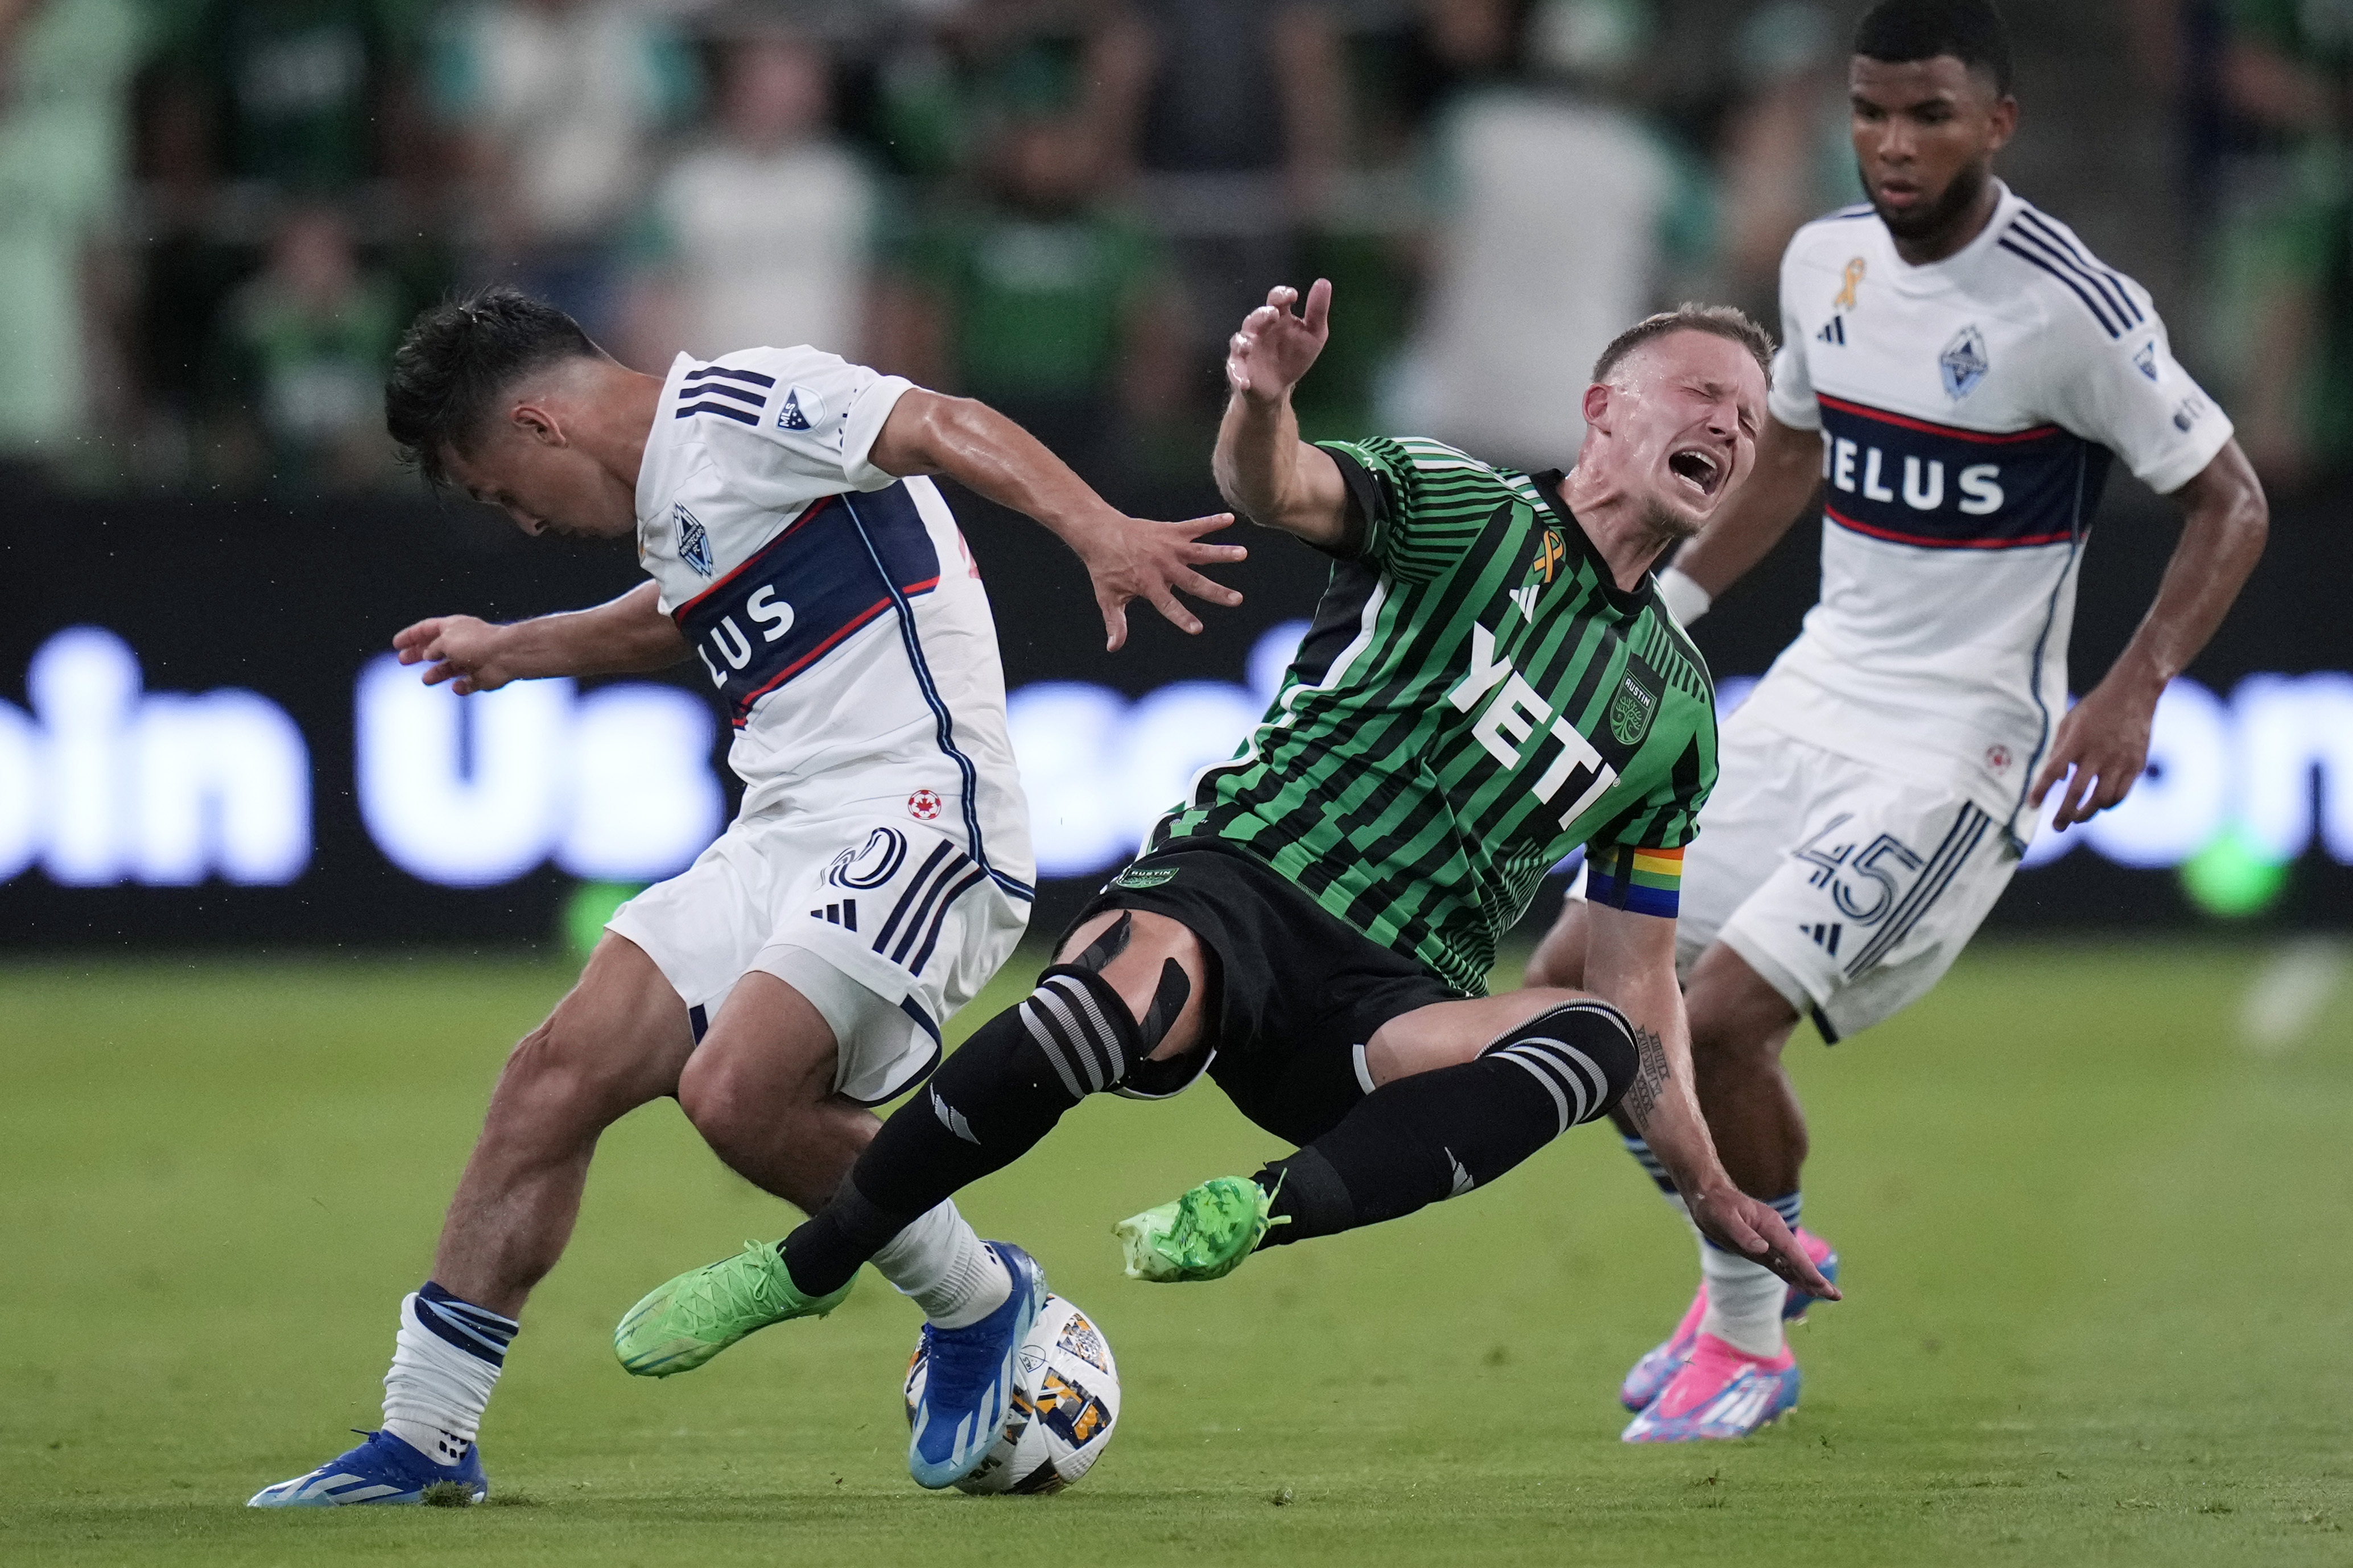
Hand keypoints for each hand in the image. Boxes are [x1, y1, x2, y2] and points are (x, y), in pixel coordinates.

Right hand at [393, 615, 516, 693]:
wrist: (505, 656)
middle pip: (436, 648)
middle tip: (403, 660)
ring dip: (438, 673)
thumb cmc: (476, 643)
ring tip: (426, 680)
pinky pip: (469, 683)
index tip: (396, 644)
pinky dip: (462, 686)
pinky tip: (456, 687)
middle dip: (419, 654)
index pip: (427, 629)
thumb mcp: (446, 640)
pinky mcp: (483, 677)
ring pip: (451, 667)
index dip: (411, 635)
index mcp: (454, 627)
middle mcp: (463, 642)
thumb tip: (428, 654)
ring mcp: (473, 659)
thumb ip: (433, 647)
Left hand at [1076, 513, 1247, 651]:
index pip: (1168, 605)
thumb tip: (1114, 648)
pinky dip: (1212, 521)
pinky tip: (1230, 518)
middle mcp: (1162, 565)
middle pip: (1193, 581)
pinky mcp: (1172, 531)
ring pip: (1200, 551)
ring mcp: (1169, 547)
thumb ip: (1115, 622)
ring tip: (1242, 553)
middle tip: (1237, 600)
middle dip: (1215, 592)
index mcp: (1148, 584)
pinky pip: (1195, 525)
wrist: (1100, 532)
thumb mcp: (1108, 597)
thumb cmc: (1105, 568)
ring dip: (1222, 553)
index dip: (1182, 617)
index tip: (1198, 629)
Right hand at [1226, 280, 1331, 407]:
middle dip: (1262, 315)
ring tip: (1250, 344)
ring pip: (1240, 340)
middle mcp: (1260, 329)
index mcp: (1278, 318)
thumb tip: (1324, 282)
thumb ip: (1317, 310)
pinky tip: (1246, 381)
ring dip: (1244, 342)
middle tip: (1273, 314)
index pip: (1276, 300)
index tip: (1292, 296)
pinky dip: (1238, 374)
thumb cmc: (1295, 355)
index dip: (1281, 295)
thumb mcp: (1314, 334)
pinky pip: (1235, 368)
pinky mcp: (1239, 367)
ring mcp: (1247, 348)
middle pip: (1255, 317)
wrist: (1279, 385)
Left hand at [1685, 1183, 1841, 1300]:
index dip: (1807, 1270)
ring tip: (1825, 1294)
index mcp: (1771, 1225)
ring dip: (1807, 1279)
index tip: (1820, 1285)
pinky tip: (1803, 1286)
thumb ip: (1743, 1234)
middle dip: (1815, 1278)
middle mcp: (1774, 1234)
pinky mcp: (1760, 1249)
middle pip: (1798, 1260)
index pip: (1792, 1252)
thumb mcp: (1725, 1218)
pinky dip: (1792, 1276)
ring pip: (1791, 1265)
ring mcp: (1769, 1242)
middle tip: (1835, 1296)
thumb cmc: (1715, 1205)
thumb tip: (1762, 1250)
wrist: (1707, 1198)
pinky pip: (1780, 1265)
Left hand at [2029, 672, 2156, 829]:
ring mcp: (2119, 761)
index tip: (2031, 804)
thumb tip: (2058, 779)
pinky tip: (2099, 805)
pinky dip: (2108, 804)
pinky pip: (2121, 794)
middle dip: (2064, 814)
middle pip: (2077, 793)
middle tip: (2056, 826)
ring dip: (2087, 813)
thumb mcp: (2069, 722)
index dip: (2041, 790)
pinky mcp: (2136, 765)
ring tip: (2076, 818)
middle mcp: (2098, 754)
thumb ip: (2059, 749)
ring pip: (2101, 800)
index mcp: (2077, 741)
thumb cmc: (2096, 707)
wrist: (2134, 693)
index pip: (2053, 771)